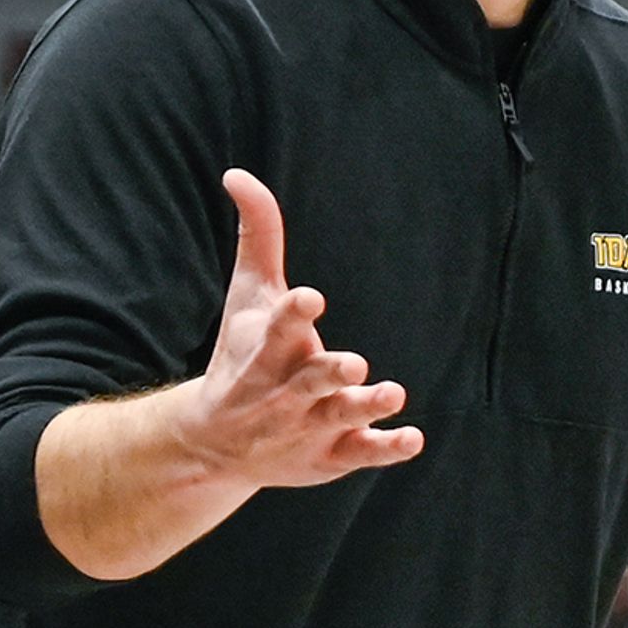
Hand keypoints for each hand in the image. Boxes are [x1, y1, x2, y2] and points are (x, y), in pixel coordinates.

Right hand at [172, 170, 420, 491]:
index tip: (311, 299)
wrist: (214, 445)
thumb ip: (257, 236)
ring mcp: (307, 425)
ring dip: (365, 407)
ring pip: (339, 416)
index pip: (278, 329)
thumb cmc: (239, 357)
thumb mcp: (245, 298)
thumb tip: (237, 172)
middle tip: (355, 364)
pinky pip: (360, 452)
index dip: (293, 314)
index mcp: (265, 350)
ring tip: (393, 393)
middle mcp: (286, 390)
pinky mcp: (329, 455)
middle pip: (311, 380)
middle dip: (331, 373)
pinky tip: (413, 438)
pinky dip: (385, 448)